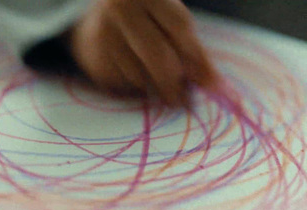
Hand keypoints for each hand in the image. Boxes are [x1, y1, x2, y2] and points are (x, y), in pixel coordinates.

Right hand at [70, 0, 216, 105]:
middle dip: (175, 86)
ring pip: (141, 77)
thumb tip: (212, 85)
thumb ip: (187, 47)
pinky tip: (131, 72)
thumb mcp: (166, 21)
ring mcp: (104, 34)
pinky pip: (124, 85)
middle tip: (183, 103)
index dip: (199, 59)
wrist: (92, 22)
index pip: (179, 27)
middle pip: (159, 57)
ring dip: (154, 87)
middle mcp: (121, 9)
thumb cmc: (141, 22)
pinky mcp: (94, 58)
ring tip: (154, 79)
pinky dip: (134, 87)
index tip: (214, 85)